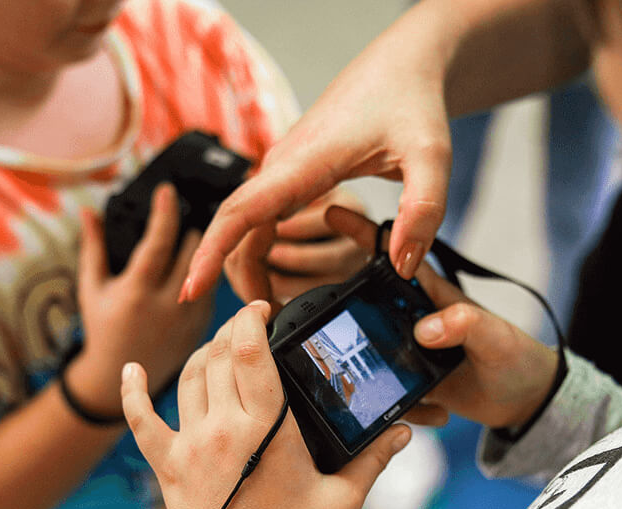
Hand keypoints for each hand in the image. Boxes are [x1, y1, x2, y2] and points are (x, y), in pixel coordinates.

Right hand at [68, 184, 213, 416]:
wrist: (119, 376)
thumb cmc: (103, 327)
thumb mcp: (92, 288)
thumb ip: (93, 248)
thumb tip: (90, 211)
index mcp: (137, 292)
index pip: (158, 242)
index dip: (164, 213)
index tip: (167, 190)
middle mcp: (167, 305)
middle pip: (193, 253)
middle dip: (192, 228)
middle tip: (190, 209)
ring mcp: (189, 318)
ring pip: (209, 271)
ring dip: (205, 249)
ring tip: (198, 232)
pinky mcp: (203, 327)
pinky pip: (214, 291)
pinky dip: (209, 273)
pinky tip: (205, 260)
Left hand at [120, 301, 411, 508]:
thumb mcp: (343, 499)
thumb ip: (373, 458)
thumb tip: (404, 431)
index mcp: (267, 429)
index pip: (252, 353)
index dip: (253, 320)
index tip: (263, 308)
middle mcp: (223, 429)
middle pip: (220, 357)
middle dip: (234, 331)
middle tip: (250, 326)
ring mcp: (191, 447)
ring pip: (189, 379)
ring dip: (205, 354)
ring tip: (222, 347)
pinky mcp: (168, 468)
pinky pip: (142, 422)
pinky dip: (133, 392)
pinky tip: (132, 370)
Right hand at [184, 18, 453, 302]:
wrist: (403, 66)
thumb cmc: (411, 102)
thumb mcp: (431, 156)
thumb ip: (422, 210)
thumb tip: (402, 265)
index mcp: (304, 162)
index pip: (240, 213)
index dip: (213, 254)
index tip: (189, 290)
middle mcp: (283, 166)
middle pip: (236, 230)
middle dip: (236, 279)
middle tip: (258, 328)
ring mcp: (285, 170)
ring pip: (248, 227)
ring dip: (250, 269)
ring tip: (272, 312)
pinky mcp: (295, 175)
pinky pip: (265, 218)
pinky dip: (263, 251)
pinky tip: (278, 281)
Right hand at [326, 207, 560, 431]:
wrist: (525, 402)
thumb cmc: (518, 358)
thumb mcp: (496, 338)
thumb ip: (466, 325)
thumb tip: (426, 329)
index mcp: (434, 295)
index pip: (396, 257)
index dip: (365, 235)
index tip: (334, 213)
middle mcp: (417, 319)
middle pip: (368, 303)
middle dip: (341, 304)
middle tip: (314, 310)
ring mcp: (411, 351)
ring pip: (370, 348)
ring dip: (362, 364)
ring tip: (358, 382)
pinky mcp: (412, 383)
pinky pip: (387, 390)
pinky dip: (393, 404)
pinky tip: (421, 411)